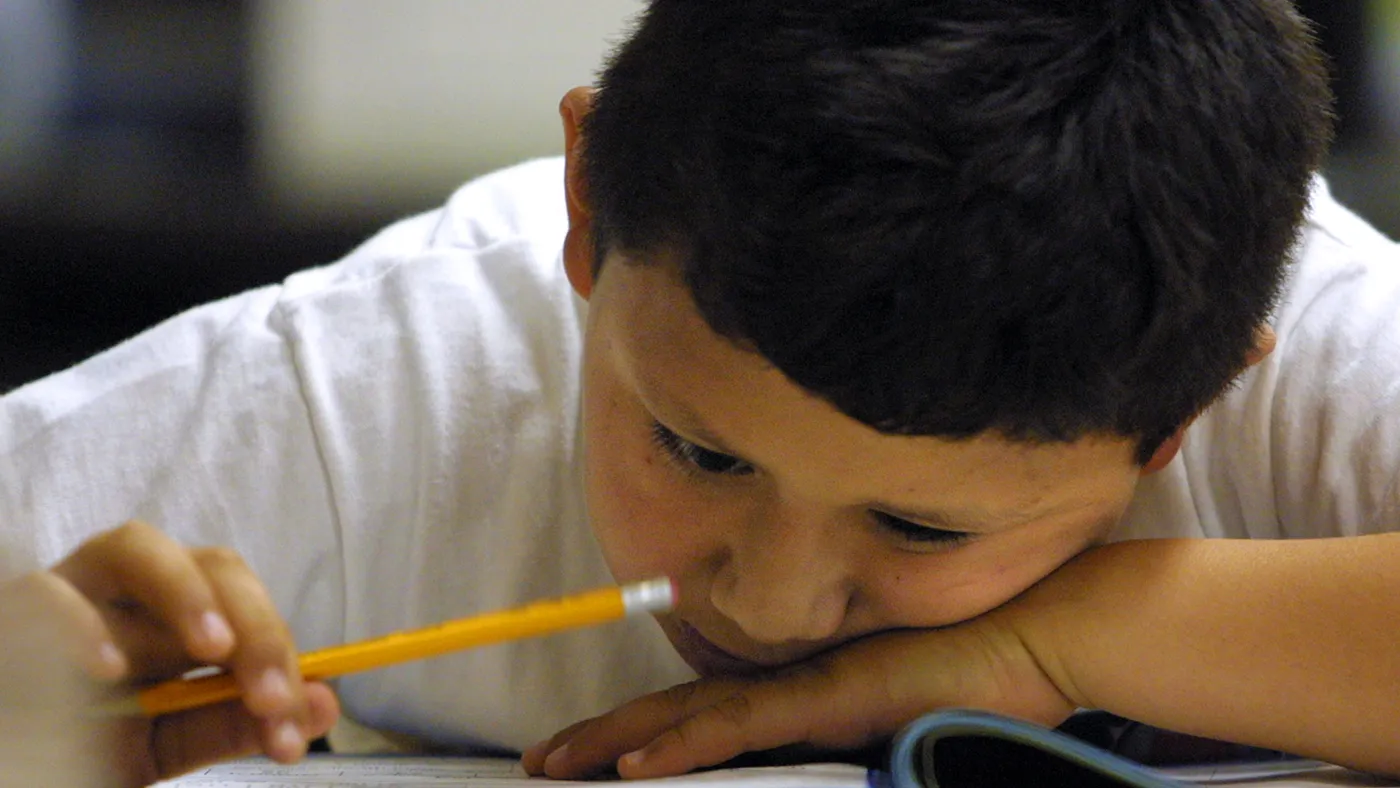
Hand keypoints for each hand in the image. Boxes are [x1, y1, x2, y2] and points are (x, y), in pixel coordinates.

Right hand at [0, 521, 338, 787]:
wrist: (17, 757)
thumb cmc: (84, 742)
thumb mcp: (164, 742)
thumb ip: (232, 722)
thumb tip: (323, 705)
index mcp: (173, 615)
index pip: (247, 605)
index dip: (279, 653)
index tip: (293, 721)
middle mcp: (128, 590)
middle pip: (212, 565)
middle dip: (254, 628)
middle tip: (270, 698)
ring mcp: (70, 589)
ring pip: (133, 546)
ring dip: (185, 593)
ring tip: (214, 650)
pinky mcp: (15, 608)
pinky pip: (46, 594)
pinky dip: (82, 624)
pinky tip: (109, 669)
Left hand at [522, 616, 1075, 778]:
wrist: (1046, 630)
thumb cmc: (991, 673)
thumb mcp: (906, 716)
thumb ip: (855, 729)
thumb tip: (818, 749)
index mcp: (803, 688)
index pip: (705, 712)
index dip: (642, 730)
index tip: (591, 753)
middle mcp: (792, 680)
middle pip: (678, 711)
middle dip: (603, 737)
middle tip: (541, 761)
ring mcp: (809, 686)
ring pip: (691, 717)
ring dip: (616, 743)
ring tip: (554, 765)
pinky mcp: (834, 697)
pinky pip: (744, 726)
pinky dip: (685, 746)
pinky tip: (636, 766)